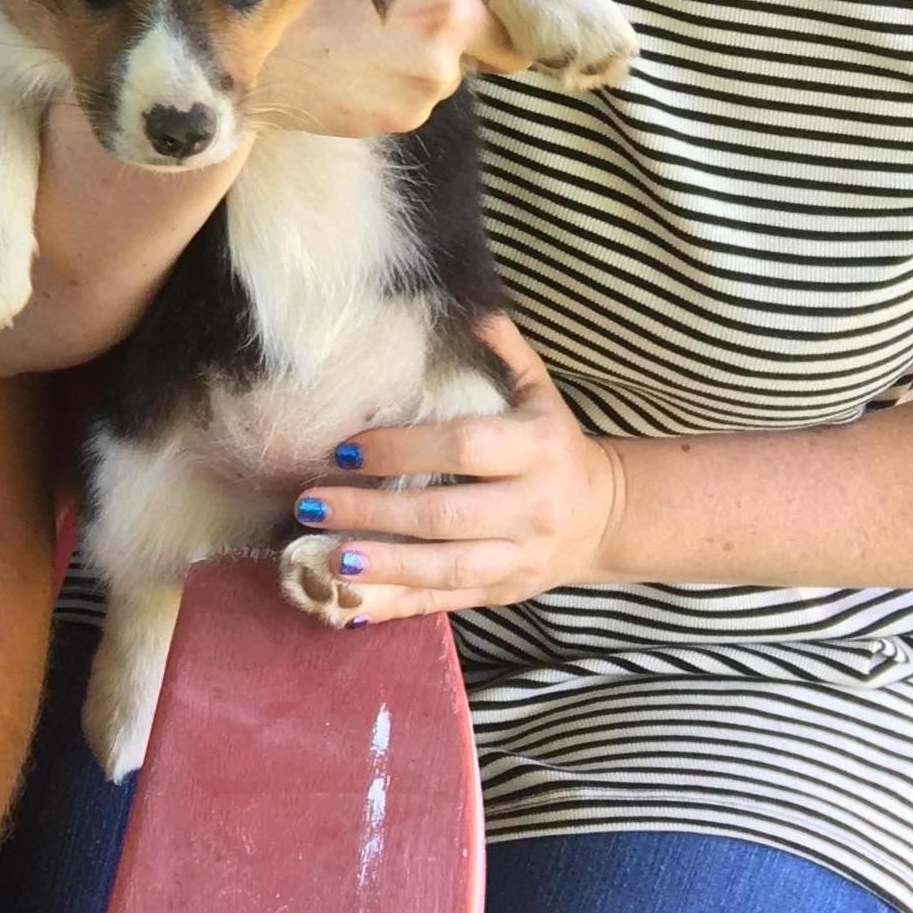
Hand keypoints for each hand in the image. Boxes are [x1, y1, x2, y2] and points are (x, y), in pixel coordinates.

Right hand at [244, 0, 575, 139]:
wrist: (231, 50)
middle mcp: (451, 11)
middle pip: (520, 31)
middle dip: (498, 27)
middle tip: (452, 17)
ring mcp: (433, 72)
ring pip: (463, 68)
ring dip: (436, 56)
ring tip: (373, 40)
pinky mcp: (410, 113)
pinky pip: (423, 98)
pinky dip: (401, 85)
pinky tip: (357, 68)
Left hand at [285, 311, 625, 621]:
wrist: (603, 518)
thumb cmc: (553, 444)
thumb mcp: (539, 392)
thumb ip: (505, 350)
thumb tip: (471, 306)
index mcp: (538, 449)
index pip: (464, 447)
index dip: (402, 448)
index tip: (345, 448)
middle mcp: (531, 508)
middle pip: (444, 515)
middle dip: (372, 511)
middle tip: (310, 501)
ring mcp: (517, 558)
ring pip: (444, 568)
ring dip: (381, 566)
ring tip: (325, 555)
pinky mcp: (501, 593)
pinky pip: (444, 602)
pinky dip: (395, 606)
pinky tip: (348, 606)